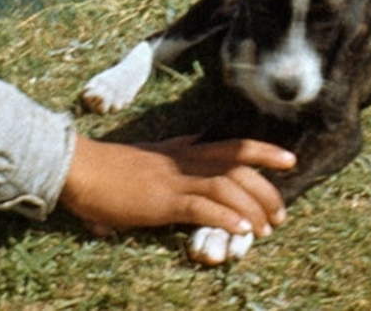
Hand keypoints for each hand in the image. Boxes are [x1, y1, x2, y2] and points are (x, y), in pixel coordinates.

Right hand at [57, 133, 292, 249]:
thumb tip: (189, 140)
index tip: (290, 160)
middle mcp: (184, 160)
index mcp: (183, 151)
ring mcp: (174, 180)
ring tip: (266, 228)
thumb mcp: (150, 153)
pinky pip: (201, 207)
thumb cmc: (110, 168)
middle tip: (282, 214)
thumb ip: (173, 150)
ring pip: (226, 187)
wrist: (80, 168)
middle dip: (266, 189)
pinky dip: (225, 218)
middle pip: (237, 167)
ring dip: (252, 208)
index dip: (264, 151)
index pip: (232, 146)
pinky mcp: (161, 200)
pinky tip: (241, 230)